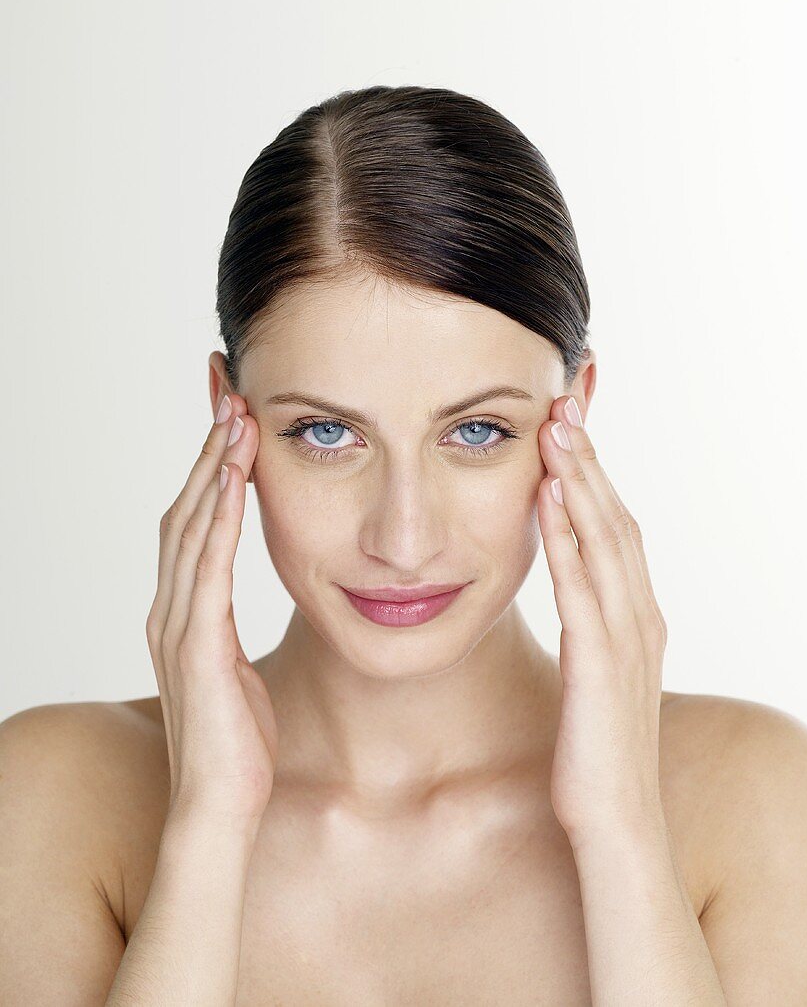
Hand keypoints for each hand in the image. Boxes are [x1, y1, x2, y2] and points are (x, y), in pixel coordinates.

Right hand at [145, 393, 278, 828]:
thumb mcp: (235, 669)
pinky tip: (233, 482)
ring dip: (213, 471)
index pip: (193, 524)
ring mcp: (178, 628)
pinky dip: (218, 519)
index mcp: (183, 614)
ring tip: (235, 419)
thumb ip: (225, 631)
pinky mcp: (197, 648)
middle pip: (185, 512)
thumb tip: (239, 607)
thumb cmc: (239, 742)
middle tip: (231, 396)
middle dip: (209, 452)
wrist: (223, 808)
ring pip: (191, 529)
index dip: (210, 470)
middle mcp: (170, 611)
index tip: (232, 422)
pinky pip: (207, 569)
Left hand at [537, 396, 667, 847]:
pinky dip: (566, 535)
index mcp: (637, 617)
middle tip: (564, 401)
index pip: (617, 528)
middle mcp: (641, 616)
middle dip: (590, 459)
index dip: (595, 474)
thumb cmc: (595, 753)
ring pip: (605, 540)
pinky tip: (547, 497)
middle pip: (617, 519)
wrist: (616, 827)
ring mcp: (626, 639)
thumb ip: (589, 629)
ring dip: (581, 480)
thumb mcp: (594, 678)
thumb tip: (568, 594)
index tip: (568, 426)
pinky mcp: (601, 664)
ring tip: (557, 428)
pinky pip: (582, 585)